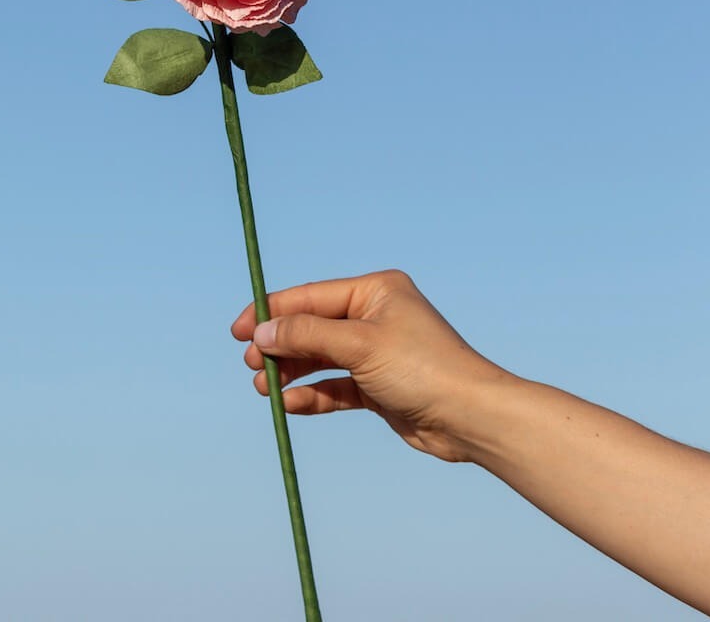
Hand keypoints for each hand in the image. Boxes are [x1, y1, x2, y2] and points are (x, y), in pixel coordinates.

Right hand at [231, 269, 508, 461]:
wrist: (470, 417)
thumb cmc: (423, 368)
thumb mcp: (359, 345)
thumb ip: (307, 336)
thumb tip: (262, 330)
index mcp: (374, 291)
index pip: (310, 297)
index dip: (271, 311)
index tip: (238, 329)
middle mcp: (374, 316)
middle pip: (311, 327)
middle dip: (279, 345)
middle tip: (252, 364)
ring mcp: (376, 352)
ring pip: (320, 358)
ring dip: (291, 372)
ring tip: (264, 388)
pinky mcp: (378, 386)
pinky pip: (335, 386)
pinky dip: (312, 394)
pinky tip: (290, 404)